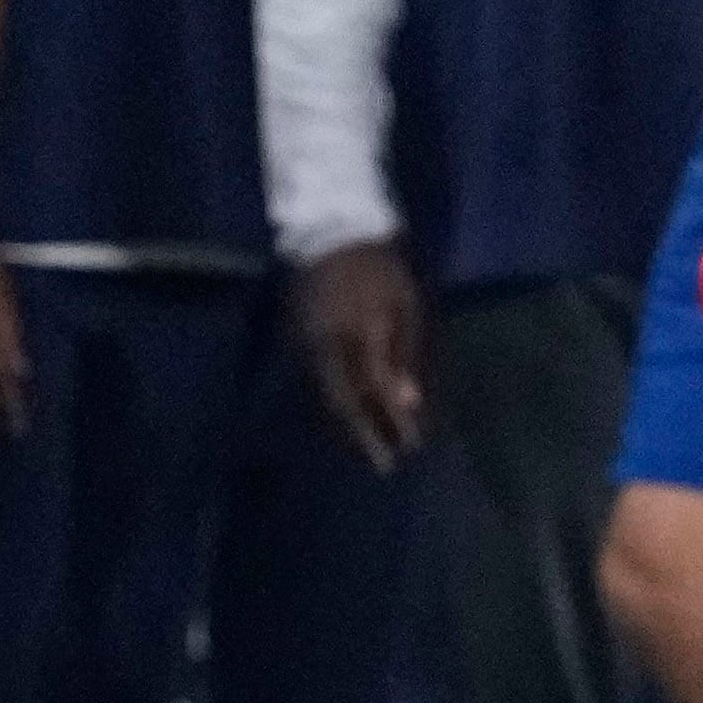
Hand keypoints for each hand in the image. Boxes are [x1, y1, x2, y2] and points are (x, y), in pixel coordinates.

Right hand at [298, 239, 432, 470]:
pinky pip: (314, 384)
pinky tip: (349, 418)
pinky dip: (334, 405)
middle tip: (383, 466)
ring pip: (324, 399)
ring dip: (347, 427)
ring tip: (368, 450)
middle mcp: (323, 349)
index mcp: (355, 338)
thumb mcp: (404, 306)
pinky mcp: (294, 343)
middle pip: (341, 405)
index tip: (407, 451)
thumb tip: (407, 404)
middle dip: (363, 438)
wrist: (329, 236)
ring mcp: (304, 347)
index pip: (371, 395)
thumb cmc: (379, 271)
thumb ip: (403, 356)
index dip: (387, 425)